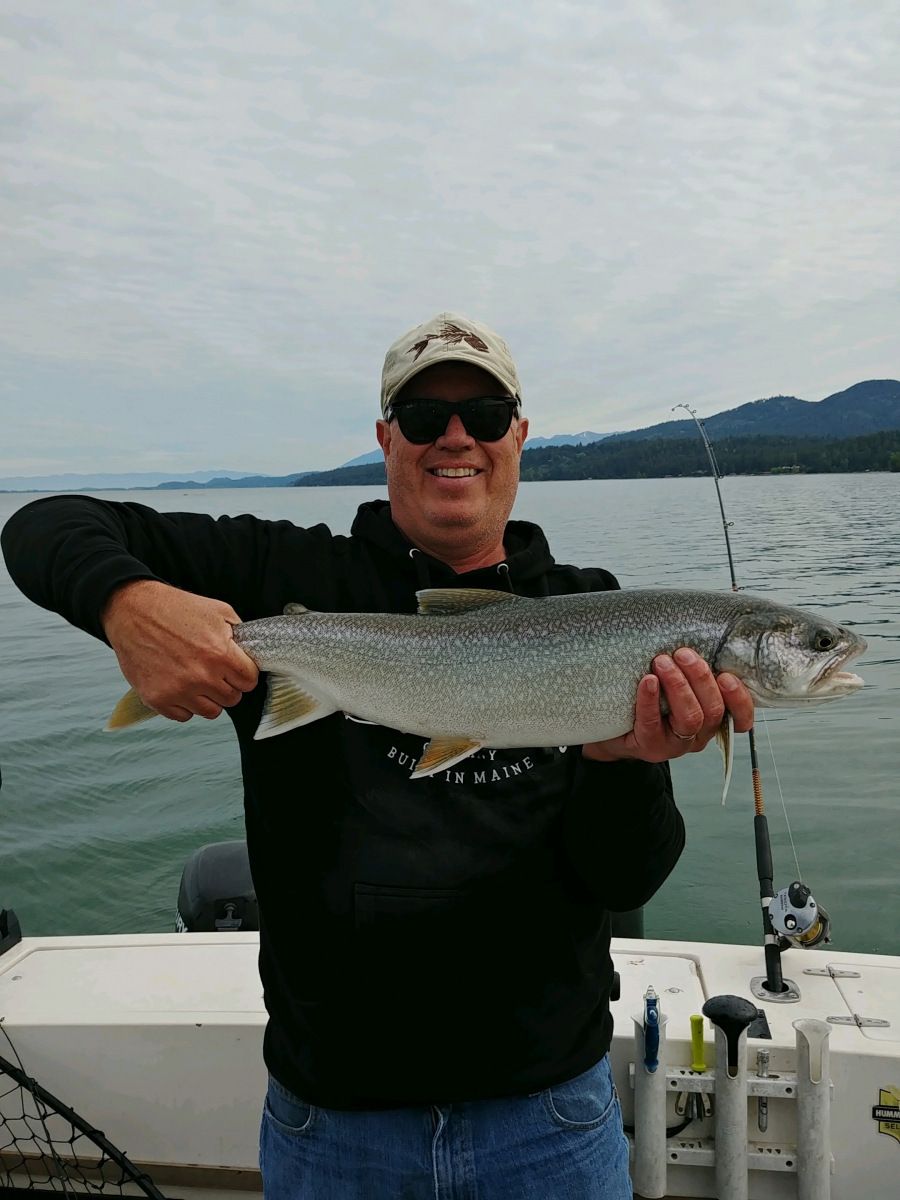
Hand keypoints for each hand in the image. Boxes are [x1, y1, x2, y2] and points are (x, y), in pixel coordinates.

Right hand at [102, 579, 258, 721]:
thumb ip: (239, 635)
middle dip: (227, 685)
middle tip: (214, 671)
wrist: (133, 610)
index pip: (249, 681)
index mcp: (220, 654)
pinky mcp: (157, 699)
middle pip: (232, 699)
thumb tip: (250, 654)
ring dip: (208, 698)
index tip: (235, 668)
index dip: (244, 673)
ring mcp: (178, 690)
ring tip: (197, 679)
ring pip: (211, 712)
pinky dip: (184, 704)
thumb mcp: (218, 611)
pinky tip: (179, 685)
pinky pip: (184, 716)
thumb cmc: (176, 609)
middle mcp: (201, 676)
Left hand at [582, 648, 754, 763]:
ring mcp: (676, 744)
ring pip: (690, 718)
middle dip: (700, 679)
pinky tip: (648, 681)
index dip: (739, 699)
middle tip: (683, 654)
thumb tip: (696, 630)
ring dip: (678, 686)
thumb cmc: (650, 698)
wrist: (615, 728)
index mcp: (712, 719)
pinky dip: (650, 700)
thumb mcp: (677, 684)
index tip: (727, 676)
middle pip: (713, 710)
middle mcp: (699, 734)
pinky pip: (653, 723)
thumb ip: (691, 669)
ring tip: (662, 662)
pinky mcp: (651, 746)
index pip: (741, 718)